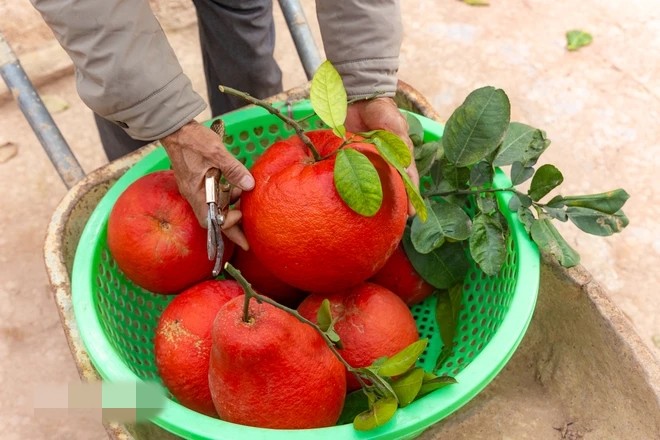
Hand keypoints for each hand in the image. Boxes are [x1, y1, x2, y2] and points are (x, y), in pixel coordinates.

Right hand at [160, 120, 251, 249]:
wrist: (176, 128)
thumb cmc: (194, 140)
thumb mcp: (217, 152)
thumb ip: (234, 170)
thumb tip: (250, 185)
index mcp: (196, 192)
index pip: (211, 220)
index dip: (227, 224)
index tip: (242, 216)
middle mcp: (194, 195)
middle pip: (214, 218)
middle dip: (231, 226)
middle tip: (248, 233)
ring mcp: (195, 189)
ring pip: (214, 207)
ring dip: (230, 207)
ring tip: (243, 198)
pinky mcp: (198, 182)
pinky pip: (212, 197)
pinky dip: (225, 196)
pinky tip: (235, 187)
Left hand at [345, 97, 418, 214]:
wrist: (359, 97)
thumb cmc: (381, 110)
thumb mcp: (394, 123)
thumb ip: (399, 141)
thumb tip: (405, 165)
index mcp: (400, 154)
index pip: (408, 179)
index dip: (411, 196)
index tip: (412, 214)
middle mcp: (386, 161)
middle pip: (392, 186)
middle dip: (394, 204)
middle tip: (394, 224)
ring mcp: (370, 161)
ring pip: (374, 185)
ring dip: (375, 200)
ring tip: (375, 220)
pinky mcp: (353, 159)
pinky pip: (354, 176)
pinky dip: (354, 188)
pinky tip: (352, 202)